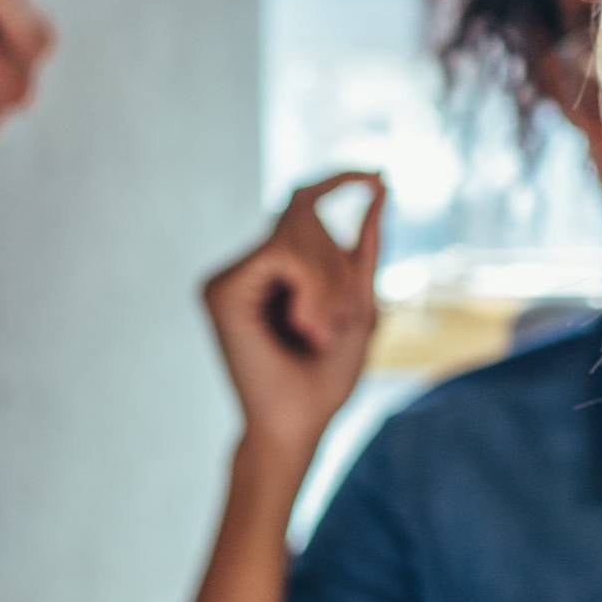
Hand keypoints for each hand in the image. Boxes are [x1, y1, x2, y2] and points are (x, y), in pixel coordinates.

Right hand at [199, 174, 385, 460]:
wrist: (297, 427)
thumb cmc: (326, 378)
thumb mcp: (359, 304)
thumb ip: (364, 249)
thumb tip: (380, 187)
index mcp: (275, 271)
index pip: (302, 204)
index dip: (337, 180)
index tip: (378, 175)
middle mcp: (247, 268)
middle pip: (304, 212)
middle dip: (338, 262)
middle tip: (337, 323)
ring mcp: (230, 277)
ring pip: (296, 230)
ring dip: (329, 281)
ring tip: (320, 332)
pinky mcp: (221, 289)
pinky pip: (283, 252)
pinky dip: (312, 287)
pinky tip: (305, 326)